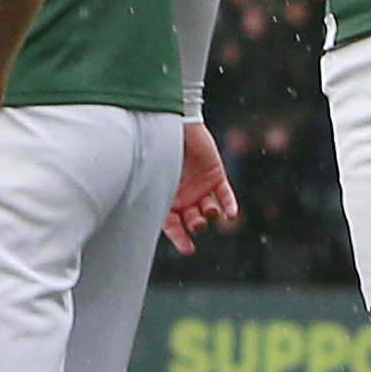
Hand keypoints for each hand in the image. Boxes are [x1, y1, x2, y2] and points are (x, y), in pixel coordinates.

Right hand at [163, 120, 239, 251]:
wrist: (171, 122)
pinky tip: (231, 215)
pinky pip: (225, 194)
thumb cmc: (155, 149)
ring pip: (209, 210)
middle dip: (196, 225)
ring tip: (209, 212)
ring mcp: (200, 186)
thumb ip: (150, 195)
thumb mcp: (151, 176)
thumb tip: (140, 219)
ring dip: (210, 216)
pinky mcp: (215, 175)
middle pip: (192, 220)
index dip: (180, 239)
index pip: (172, 225)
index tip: (188, 250)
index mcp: (165, 198)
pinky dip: (229, 205)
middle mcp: (183, 196)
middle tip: (196, 223)